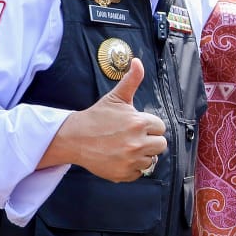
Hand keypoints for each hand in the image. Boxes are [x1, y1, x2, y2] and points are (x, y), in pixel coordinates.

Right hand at [41, 58, 167, 181]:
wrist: (75, 138)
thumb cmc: (97, 117)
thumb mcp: (116, 97)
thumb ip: (131, 80)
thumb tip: (137, 62)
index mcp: (140, 122)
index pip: (160, 127)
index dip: (149, 126)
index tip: (135, 125)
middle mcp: (138, 142)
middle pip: (161, 145)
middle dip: (150, 140)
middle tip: (132, 137)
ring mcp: (131, 160)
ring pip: (152, 160)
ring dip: (142, 155)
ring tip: (125, 147)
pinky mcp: (124, 174)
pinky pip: (139, 173)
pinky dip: (132, 168)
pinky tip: (120, 157)